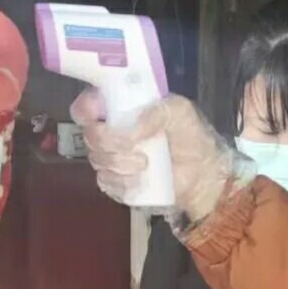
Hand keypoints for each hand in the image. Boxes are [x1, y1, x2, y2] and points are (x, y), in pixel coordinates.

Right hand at [74, 91, 253, 224]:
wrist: (202, 175)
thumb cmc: (191, 138)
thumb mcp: (179, 113)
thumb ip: (155, 112)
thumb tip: (130, 127)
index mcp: (121, 108)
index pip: (87, 105)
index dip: (86, 110)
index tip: (99, 118)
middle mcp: (111, 132)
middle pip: (90, 136)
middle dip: (110, 143)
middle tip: (135, 148)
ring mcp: (111, 158)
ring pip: (96, 160)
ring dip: (120, 164)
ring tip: (145, 164)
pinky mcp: (116, 182)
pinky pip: (105, 182)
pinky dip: (122, 182)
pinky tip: (140, 180)